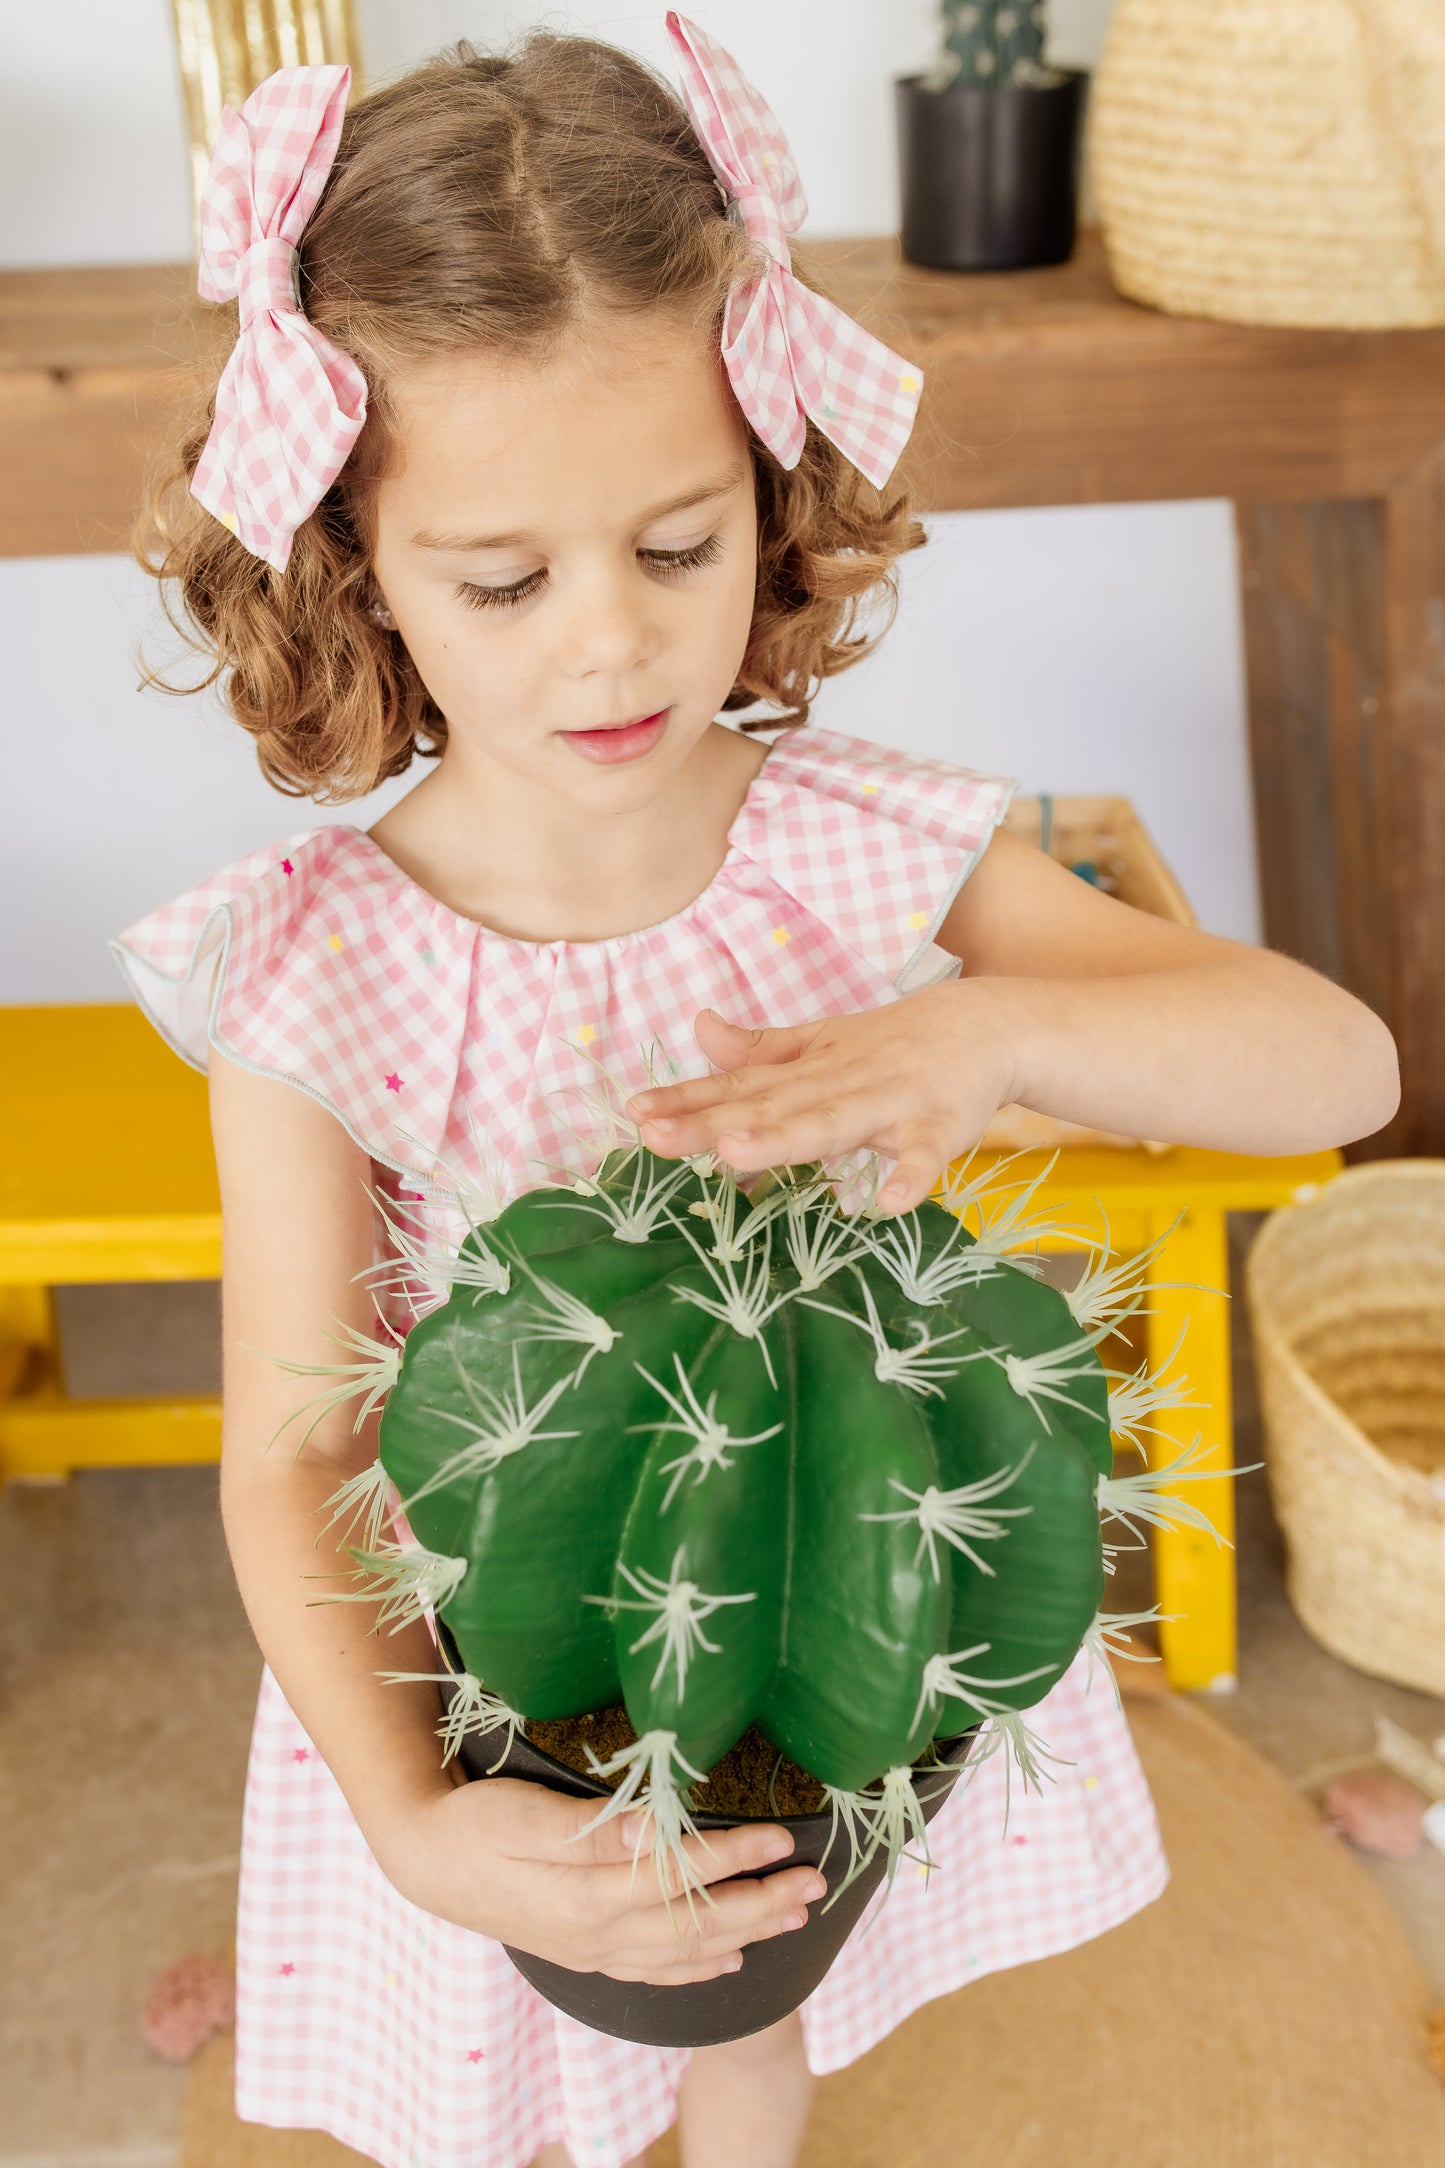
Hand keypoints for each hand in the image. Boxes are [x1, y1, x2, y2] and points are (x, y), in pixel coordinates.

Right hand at [376, 1774, 827, 1984]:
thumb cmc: (475, 1822)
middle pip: (697, 1923)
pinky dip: (697, 1965)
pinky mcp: (583, 1950)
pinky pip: (653, 1969)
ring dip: (745, 1932)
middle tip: (815, 1883)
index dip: (737, 1855)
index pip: (682, 1876)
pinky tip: (727, 1959)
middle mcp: (599, 1932)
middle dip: (762, 1902)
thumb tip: (658, 1830)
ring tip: (794, 1917)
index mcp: (589, 1895)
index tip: (784, 1836)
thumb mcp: (526, 1815)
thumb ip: (594, 1829)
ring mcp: (592, 1949)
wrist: (425, 1860)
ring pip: (684, 1950)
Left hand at [624, 986, 1013, 1215]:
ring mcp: (889, 1104)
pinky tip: (886, 1204)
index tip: (634, 1114)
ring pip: (832, 1123)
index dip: (687, 1099)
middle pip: (769, 1105)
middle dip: (713, 1122)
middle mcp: (838, 1082)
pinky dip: (909, 1177)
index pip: (738, 1086)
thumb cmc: (894, 1043)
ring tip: (736, 1153)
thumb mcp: (822, 1040)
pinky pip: (923, 1157)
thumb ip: (760, 1048)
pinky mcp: (939, 1127)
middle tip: (657, 1136)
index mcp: (808, 1069)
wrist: (986, 1025)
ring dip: (786, 1138)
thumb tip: (697, 1029)